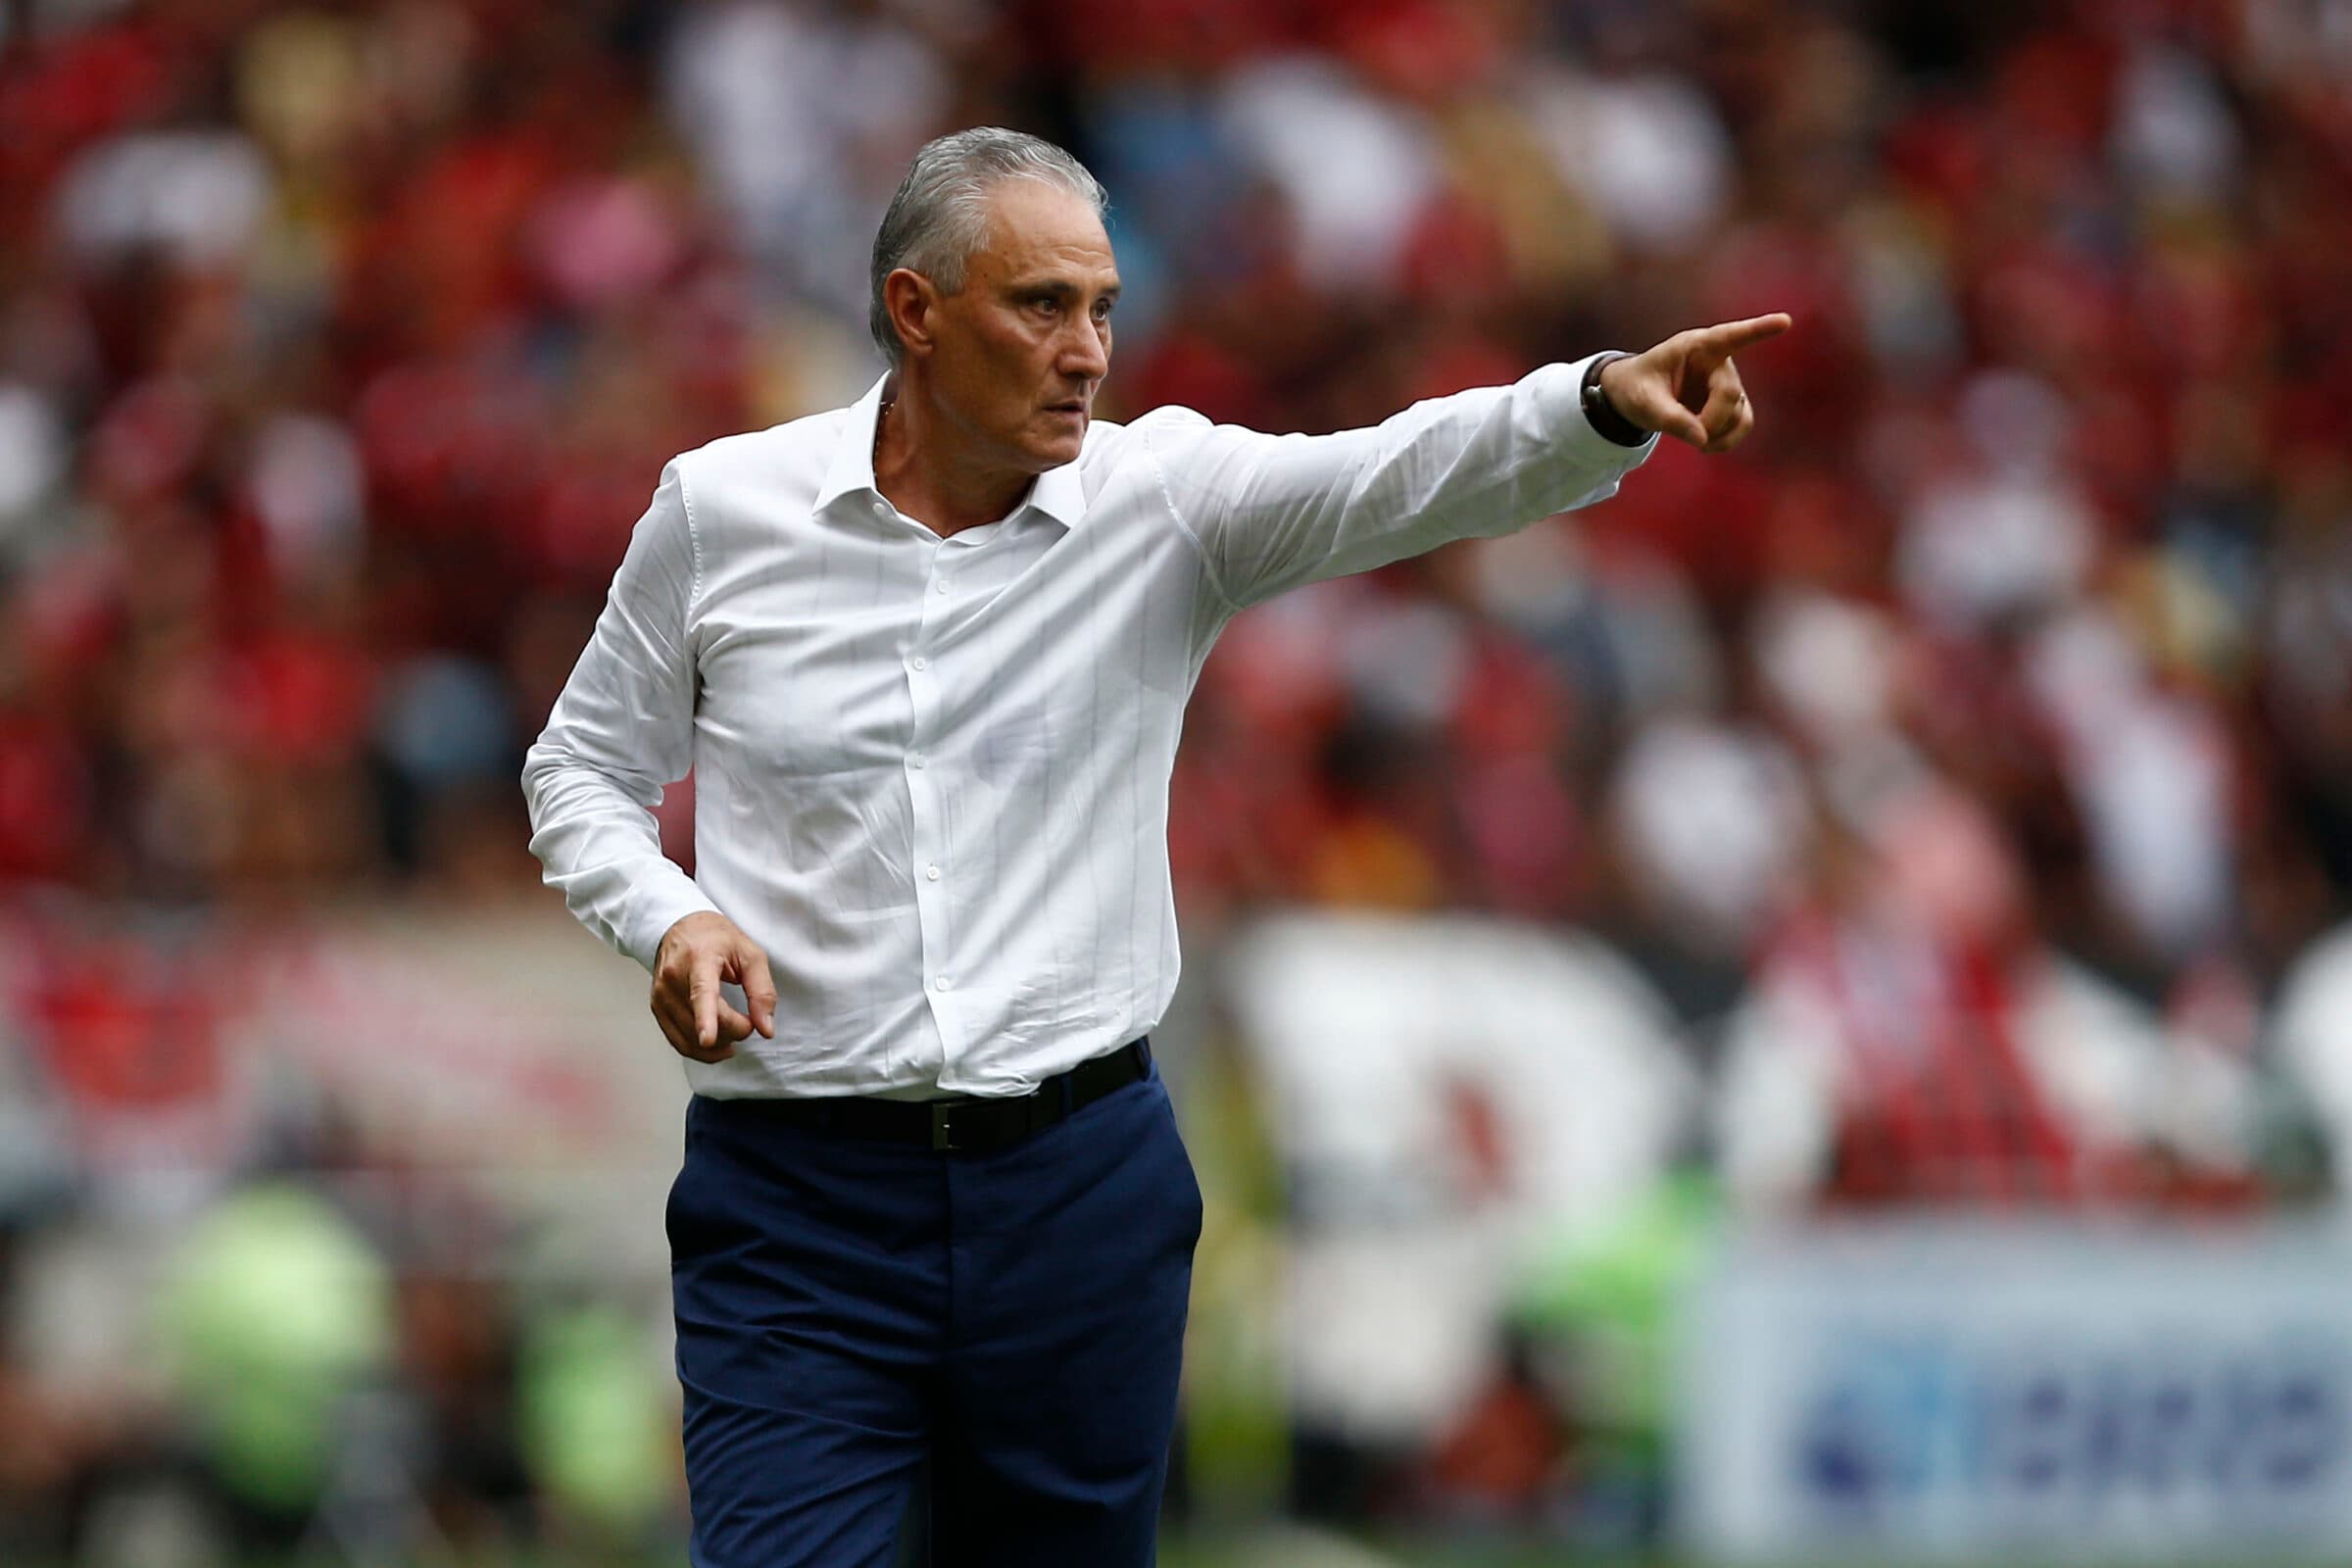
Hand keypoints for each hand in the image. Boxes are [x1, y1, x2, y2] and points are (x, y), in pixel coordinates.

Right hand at [651, 911, 776, 1062]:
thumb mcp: (750, 954)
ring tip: (736, 1029)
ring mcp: (661, 995)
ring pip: (690, 1038)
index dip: (705, 1018)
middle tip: (750, 1020)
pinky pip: (678, 1042)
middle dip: (735, 1030)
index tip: (707, 1038)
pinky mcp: (657, 1008)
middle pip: (703, 1021)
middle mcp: (673, 978)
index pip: (702, 992)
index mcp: (699, 959)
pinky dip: (701, 1051)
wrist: (680, 927)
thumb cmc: (716, 939)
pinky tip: (717, 1045)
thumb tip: (766, 1029)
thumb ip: (762, 992)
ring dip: (719, 1044)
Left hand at [1597, 313, 1791, 453]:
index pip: (1730, 336)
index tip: (1784, 321)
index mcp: (1696, 346)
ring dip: (1718, 433)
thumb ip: (1669, 419)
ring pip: (1738, 413)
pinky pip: (1743, 424)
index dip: (1758, 330)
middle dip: (1711, 420)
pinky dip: (1727, 440)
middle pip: (1729, 393)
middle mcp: (1718, 361)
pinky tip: (1706, 445)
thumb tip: (1702, 439)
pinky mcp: (1731, 404)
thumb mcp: (1642, 402)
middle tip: (1689, 435)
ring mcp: (1727, 382)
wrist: (1635, 395)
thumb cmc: (1637, 388)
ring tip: (1694, 442)